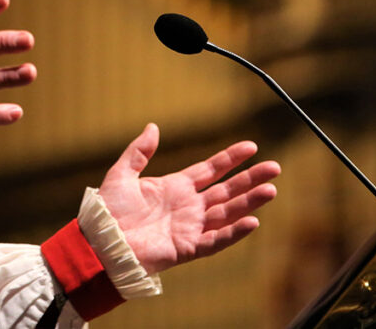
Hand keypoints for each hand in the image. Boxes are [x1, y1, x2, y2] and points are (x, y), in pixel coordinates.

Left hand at [99, 123, 279, 273]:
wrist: (100, 242)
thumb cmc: (107, 211)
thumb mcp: (122, 174)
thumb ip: (139, 152)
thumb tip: (153, 126)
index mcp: (175, 187)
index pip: (210, 170)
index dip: (231, 158)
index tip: (252, 147)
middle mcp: (188, 207)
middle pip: (226, 190)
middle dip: (250, 179)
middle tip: (275, 168)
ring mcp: (190, 228)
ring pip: (227, 213)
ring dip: (249, 202)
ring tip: (271, 190)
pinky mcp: (187, 248)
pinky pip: (215, 240)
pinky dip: (233, 232)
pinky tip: (252, 221)